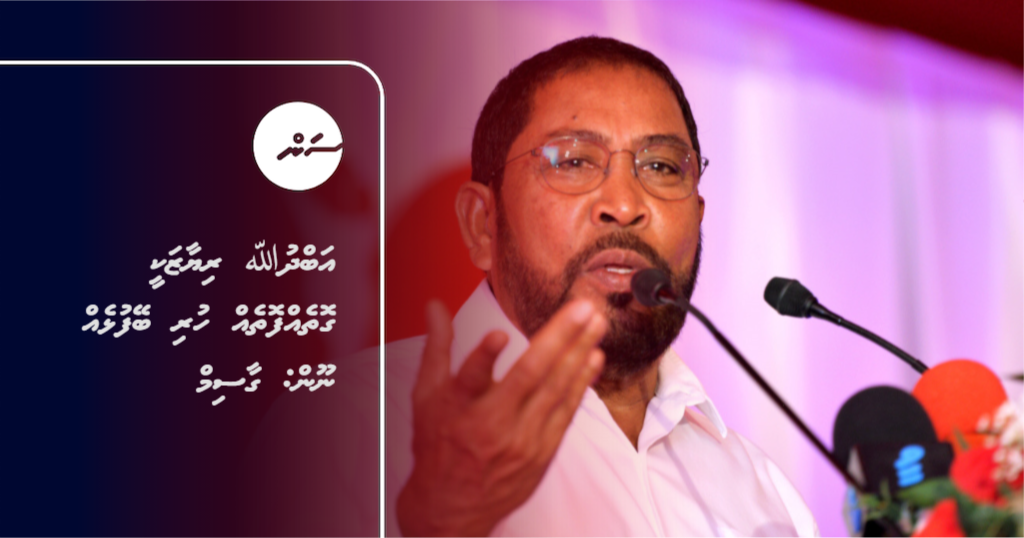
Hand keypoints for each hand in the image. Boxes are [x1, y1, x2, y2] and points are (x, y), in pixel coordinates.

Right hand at [396, 299, 605, 536]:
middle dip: (559, 338)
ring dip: (579, 352)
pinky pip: (566, 413)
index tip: (498, 336)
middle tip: (581, 308)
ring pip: (555, 390)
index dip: (483, 358)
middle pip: (529, 377)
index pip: (469, 380)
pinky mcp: (541, 452)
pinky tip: (593, 358)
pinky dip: (581, 384)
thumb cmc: (439, 444)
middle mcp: (491, 424)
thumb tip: (435, 306)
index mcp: (458, 408)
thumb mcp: (426, 396)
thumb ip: (436, 347)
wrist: (453, 506)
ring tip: (596, 323)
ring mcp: (521, 440)